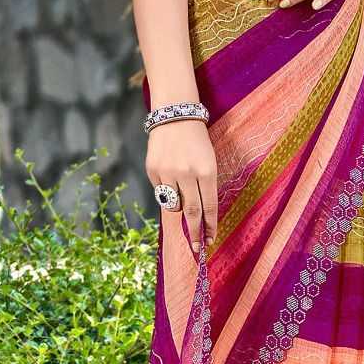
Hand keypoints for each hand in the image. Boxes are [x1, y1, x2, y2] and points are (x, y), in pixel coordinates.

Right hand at [146, 118, 217, 252]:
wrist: (175, 115)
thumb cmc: (197, 140)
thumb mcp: (209, 161)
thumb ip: (205, 186)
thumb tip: (199, 216)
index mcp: (206, 171)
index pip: (209, 207)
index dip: (210, 227)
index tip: (210, 240)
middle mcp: (187, 174)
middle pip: (191, 213)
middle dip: (195, 233)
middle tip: (197, 248)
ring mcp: (167, 172)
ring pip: (174, 205)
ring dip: (179, 208)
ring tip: (182, 198)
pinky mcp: (152, 170)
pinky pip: (161, 192)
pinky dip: (167, 192)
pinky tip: (170, 179)